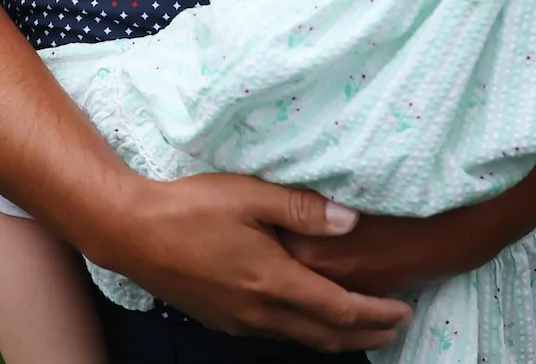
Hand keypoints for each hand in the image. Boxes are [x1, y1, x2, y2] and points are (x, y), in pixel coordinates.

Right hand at [81, 173, 410, 351]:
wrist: (131, 232)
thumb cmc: (191, 208)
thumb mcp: (251, 196)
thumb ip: (303, 209)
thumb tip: (350, 221)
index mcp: (273, 282)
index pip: (339, 309)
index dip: (376, 313)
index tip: (404, 309)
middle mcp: (260, 311)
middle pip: (326, 334)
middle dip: (366, 333)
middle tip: (397, 326)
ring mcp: (239, 320)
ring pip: (300, 338)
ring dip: (337, 336)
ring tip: (363, 327)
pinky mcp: (221, 319)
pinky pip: (275, 333)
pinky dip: (305, 331)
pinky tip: (308, 318)